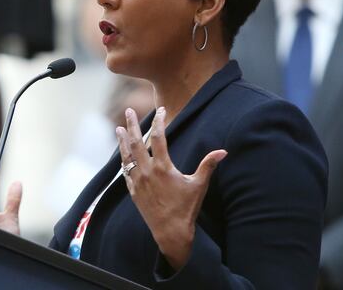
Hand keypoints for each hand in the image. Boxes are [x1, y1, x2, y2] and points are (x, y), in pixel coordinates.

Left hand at [116, 107, 226, 270]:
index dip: (158, 121)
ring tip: (119, 128)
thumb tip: (223, 151)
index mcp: (163, 167)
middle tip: (129, 110)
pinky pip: (125, 172)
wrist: (170, 232)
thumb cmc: (186, 208)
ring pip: (127, 156)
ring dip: (122, 141)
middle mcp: (147, 172)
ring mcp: (137, 181)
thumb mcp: (199, 185)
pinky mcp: (133, 191)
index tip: (160, 110)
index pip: (158, 138)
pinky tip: (122, 154)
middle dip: (132, 125)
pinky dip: (123, 160)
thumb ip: (208, 165)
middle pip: (136, 143)